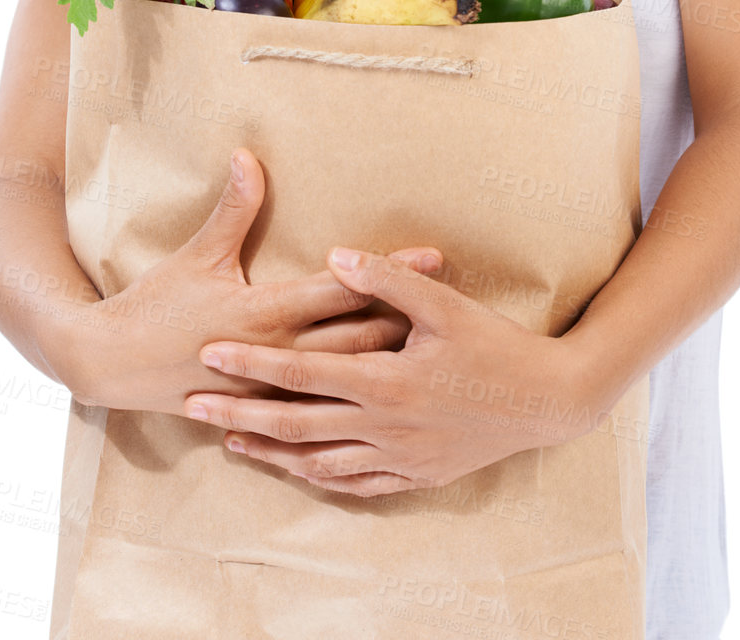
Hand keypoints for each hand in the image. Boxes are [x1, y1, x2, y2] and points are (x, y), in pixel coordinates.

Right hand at [60, 152, 442, 414]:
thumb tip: (251, 156)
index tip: (436, 259)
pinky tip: (389, 403)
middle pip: (361, 338)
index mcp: (267, 312)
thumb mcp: (198, 254)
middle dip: (412, 321)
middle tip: (459, 308)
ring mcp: (273, 389)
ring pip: (349, 380)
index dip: (392, 273)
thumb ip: (234, 208)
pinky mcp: (263, 409)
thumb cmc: (157, 304)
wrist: (112, 365)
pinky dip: (357, 405)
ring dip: (392, 364)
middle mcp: (279, 353)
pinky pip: (321, 414)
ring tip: (438, 352)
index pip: (345, 288)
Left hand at [182, 247, 601, 497]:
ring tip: (231, 441)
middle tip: (192, 407)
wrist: (547, 400)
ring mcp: (398, 457)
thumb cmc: (496, 344)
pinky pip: (353, 484)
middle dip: (238, 414)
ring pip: (317, 461)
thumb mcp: (444, 303)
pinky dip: (317, 477)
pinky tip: (297, 469)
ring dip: (269, 452)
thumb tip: (335, 254)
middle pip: (295, 425)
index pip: (302, 372)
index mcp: (386, 380)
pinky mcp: (415, 475)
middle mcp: (384, 426)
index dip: (253, 361)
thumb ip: (386, 278)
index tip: (209, 352)